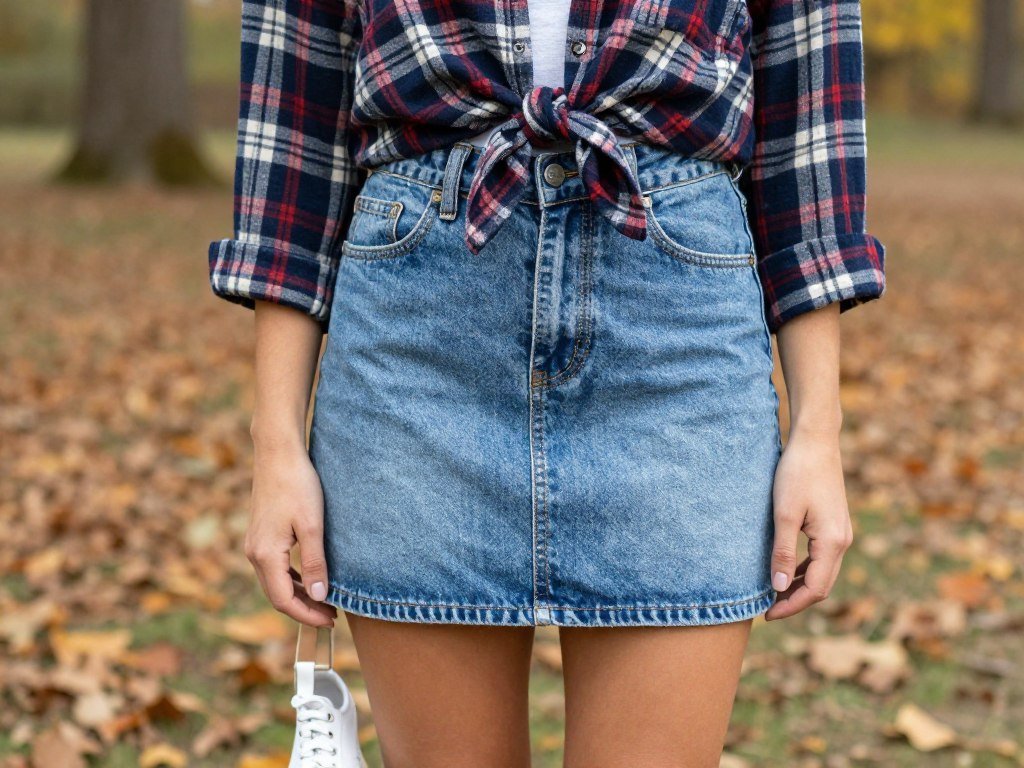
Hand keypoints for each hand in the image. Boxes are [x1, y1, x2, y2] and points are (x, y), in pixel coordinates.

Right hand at [243, 440, 337, 627]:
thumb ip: (315, 563)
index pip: (284, 600)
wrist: (278, 454)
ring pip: (275, 583)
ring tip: (325, 601)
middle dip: (304, 609)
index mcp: (266, 555)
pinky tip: (310, 578)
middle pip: (277, 596)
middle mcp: (254, 553)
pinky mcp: (260, 535)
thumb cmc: (298, 485)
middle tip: (332, 615)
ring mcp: (255, 544)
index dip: (307, 615)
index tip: (331, 620)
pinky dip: (292, 579)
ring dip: (298, 595)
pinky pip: (274, 568)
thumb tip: (320, 597)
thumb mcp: (312, 526)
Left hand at [764, 426, 852, 620]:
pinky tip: (785, 570)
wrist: (815, 441)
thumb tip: (778, 588)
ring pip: (823, 572)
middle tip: (767, 610)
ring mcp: (841, 532)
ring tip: (773, 594)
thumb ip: (781, 552)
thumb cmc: (797, 473)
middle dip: (796, 600)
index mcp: (833, 542)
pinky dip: (804, 569)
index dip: (791, 605)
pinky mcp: (834, 524)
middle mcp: (843, 541)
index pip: (815, 589)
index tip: (767, 614)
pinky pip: (822, 557)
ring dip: (800, 586)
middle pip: (822, 585)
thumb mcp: (784, 514)